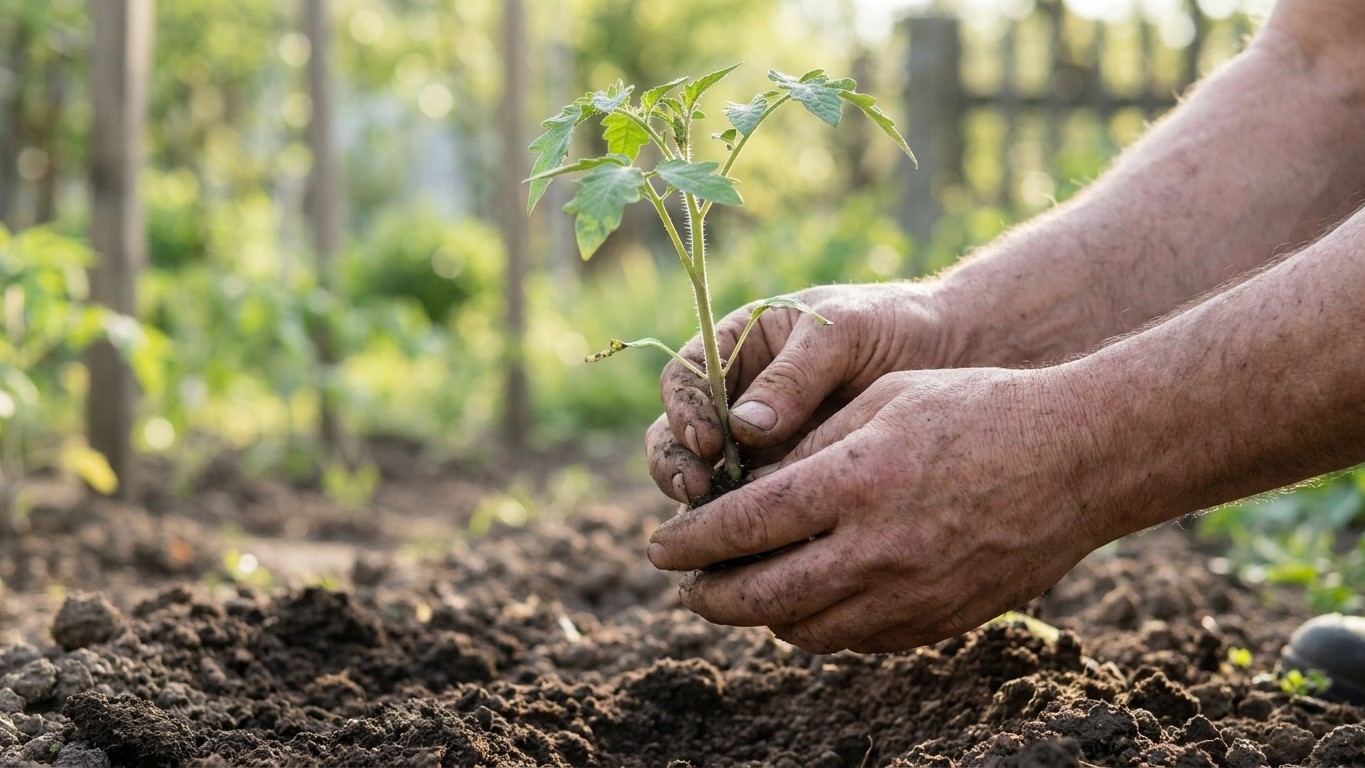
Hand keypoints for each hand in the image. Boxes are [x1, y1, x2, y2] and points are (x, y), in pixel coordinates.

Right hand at [646, 282, 954, 503]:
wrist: (949, 355)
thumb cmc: (891, 326)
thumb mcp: (845, 332)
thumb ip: (796, 373)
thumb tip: (744, 426)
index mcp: (736, 348)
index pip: (684, 380)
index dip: (684, 412)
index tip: (709, 442)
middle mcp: (734, 399)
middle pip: (677, 436)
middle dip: (677, 465)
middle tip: (696, 491)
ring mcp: (755, 445)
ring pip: (705, 479)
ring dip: (702, 506)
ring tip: (720, 527)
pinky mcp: (783, 482)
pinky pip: (751, 508)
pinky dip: (746, 528)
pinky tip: (759, 547)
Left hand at [646, 367, 1108, 652]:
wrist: (1078, 458)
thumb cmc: (976, 408)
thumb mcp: (882, 401)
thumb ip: (809, 449)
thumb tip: (746, 491)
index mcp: (855, 480)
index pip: (744, 525)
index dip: (691, 543)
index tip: (660, 549)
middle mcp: (877, 548)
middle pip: (762, 595)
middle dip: (710, 596)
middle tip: (687, 588)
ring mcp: (912, 593)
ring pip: (806, 629)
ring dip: (761, 617)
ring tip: (742, 597)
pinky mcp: (940, 621)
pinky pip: (857, 640)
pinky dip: (820, 626)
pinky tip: (810, 603)